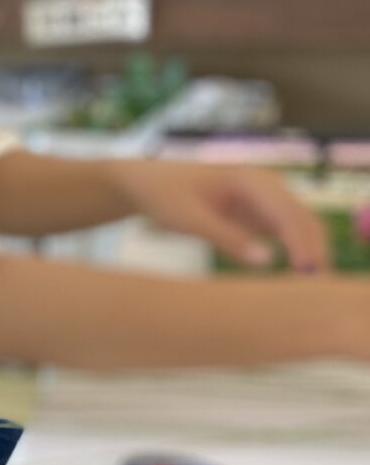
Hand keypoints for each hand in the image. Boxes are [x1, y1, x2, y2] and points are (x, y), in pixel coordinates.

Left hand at [110, 161, 330, 273]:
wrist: (148, 184)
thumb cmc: (164, 196)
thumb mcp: (188, 219)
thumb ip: (226, 238)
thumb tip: (266, 261)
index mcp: (250, 179)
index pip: (287, 213)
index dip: (301, 243)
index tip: (306, 271)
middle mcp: (265, 185)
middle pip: (303, 218)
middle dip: (314, 249)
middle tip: (317, 285)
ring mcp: (264, 198)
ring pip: (299, 225)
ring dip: (309, 251)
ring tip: (312, 285)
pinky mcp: (258, 212)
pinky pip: (286, 231)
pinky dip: (296, 250)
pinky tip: (297, 275)